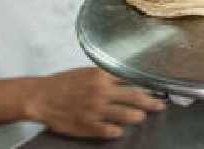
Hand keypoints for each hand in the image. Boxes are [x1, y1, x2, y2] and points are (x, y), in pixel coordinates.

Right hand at [25, 68, 165, 138]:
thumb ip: (104, 76)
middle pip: (134, 97)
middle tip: (161, 106)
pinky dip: (117, 131)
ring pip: (126, 115)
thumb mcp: (85, 73)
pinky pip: (110, 131)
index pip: (130, 80)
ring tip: (141, 117)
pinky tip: (119, 130)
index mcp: (101, 76)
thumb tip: (125, 79)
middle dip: (151, 102)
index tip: (156, 88)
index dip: (145, 85)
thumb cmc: (63, 83)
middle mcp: (102, 92)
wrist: (42, 97)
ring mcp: (96, 110)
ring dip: (137, 116)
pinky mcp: (89, 126)